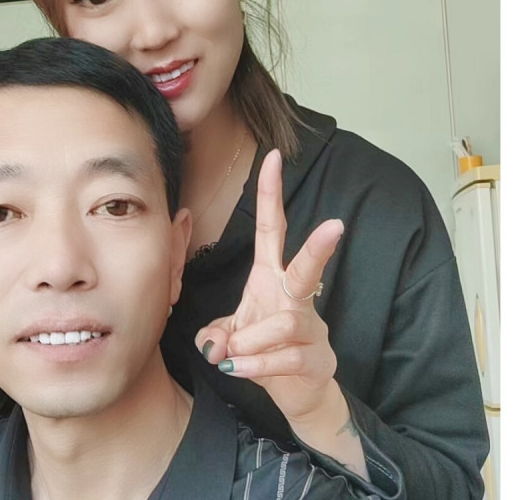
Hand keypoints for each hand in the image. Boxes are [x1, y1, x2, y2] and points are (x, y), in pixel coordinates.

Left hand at [195, 149, 342, 422]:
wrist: (300, 393)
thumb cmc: (265, 348)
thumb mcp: (233, 335)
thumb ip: (217, 335)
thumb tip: (215, 346)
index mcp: (272, 279)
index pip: (273, 230)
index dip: (271, 195)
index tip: (273, 158)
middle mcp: (295, 297)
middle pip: (307, 267)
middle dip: (318, 247)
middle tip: (335, 224)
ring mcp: (312, 328)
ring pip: (286, 321)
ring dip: (253, 339)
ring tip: (234, 354)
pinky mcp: (316, 359)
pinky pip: (286, 357)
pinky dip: (257, 365)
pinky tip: (240, 370)